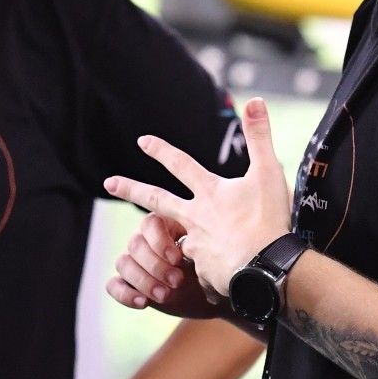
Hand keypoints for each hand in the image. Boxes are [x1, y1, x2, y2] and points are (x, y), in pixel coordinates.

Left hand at [105, 98, 291, 299]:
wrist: (266, 266)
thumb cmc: (268, 219)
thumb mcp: (267, 172)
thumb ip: (259, 136)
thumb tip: (255, 100)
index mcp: (209, 192)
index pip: (180, 165)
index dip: (162, 151)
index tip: (141, 141)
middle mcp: (194, 217)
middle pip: (156, 200)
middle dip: (131, 189)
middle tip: (109, 182)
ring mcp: (194, 245)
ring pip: (181, 242)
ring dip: (182, 245)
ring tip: (205, 252)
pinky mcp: (201, 272)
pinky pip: (202, 272)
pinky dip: (211, 273)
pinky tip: (224, 279)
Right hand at [107, 214, 221, 317]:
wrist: (213, 297)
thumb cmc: (211, 271)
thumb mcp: (208, 257)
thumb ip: (197, 247)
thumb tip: (188, 246)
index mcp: (164, 226)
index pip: (150, 223)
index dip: (160, 241)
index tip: (178, 258)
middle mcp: (145, 240)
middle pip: (135, 244)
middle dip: (155, 266)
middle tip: (177, 281)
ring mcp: (135, 262)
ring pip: (123, 263)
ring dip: (143, 280)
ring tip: (165, 295)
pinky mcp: (129, 284)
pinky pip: (113, 285)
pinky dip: (125, 294)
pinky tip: (143, 303)